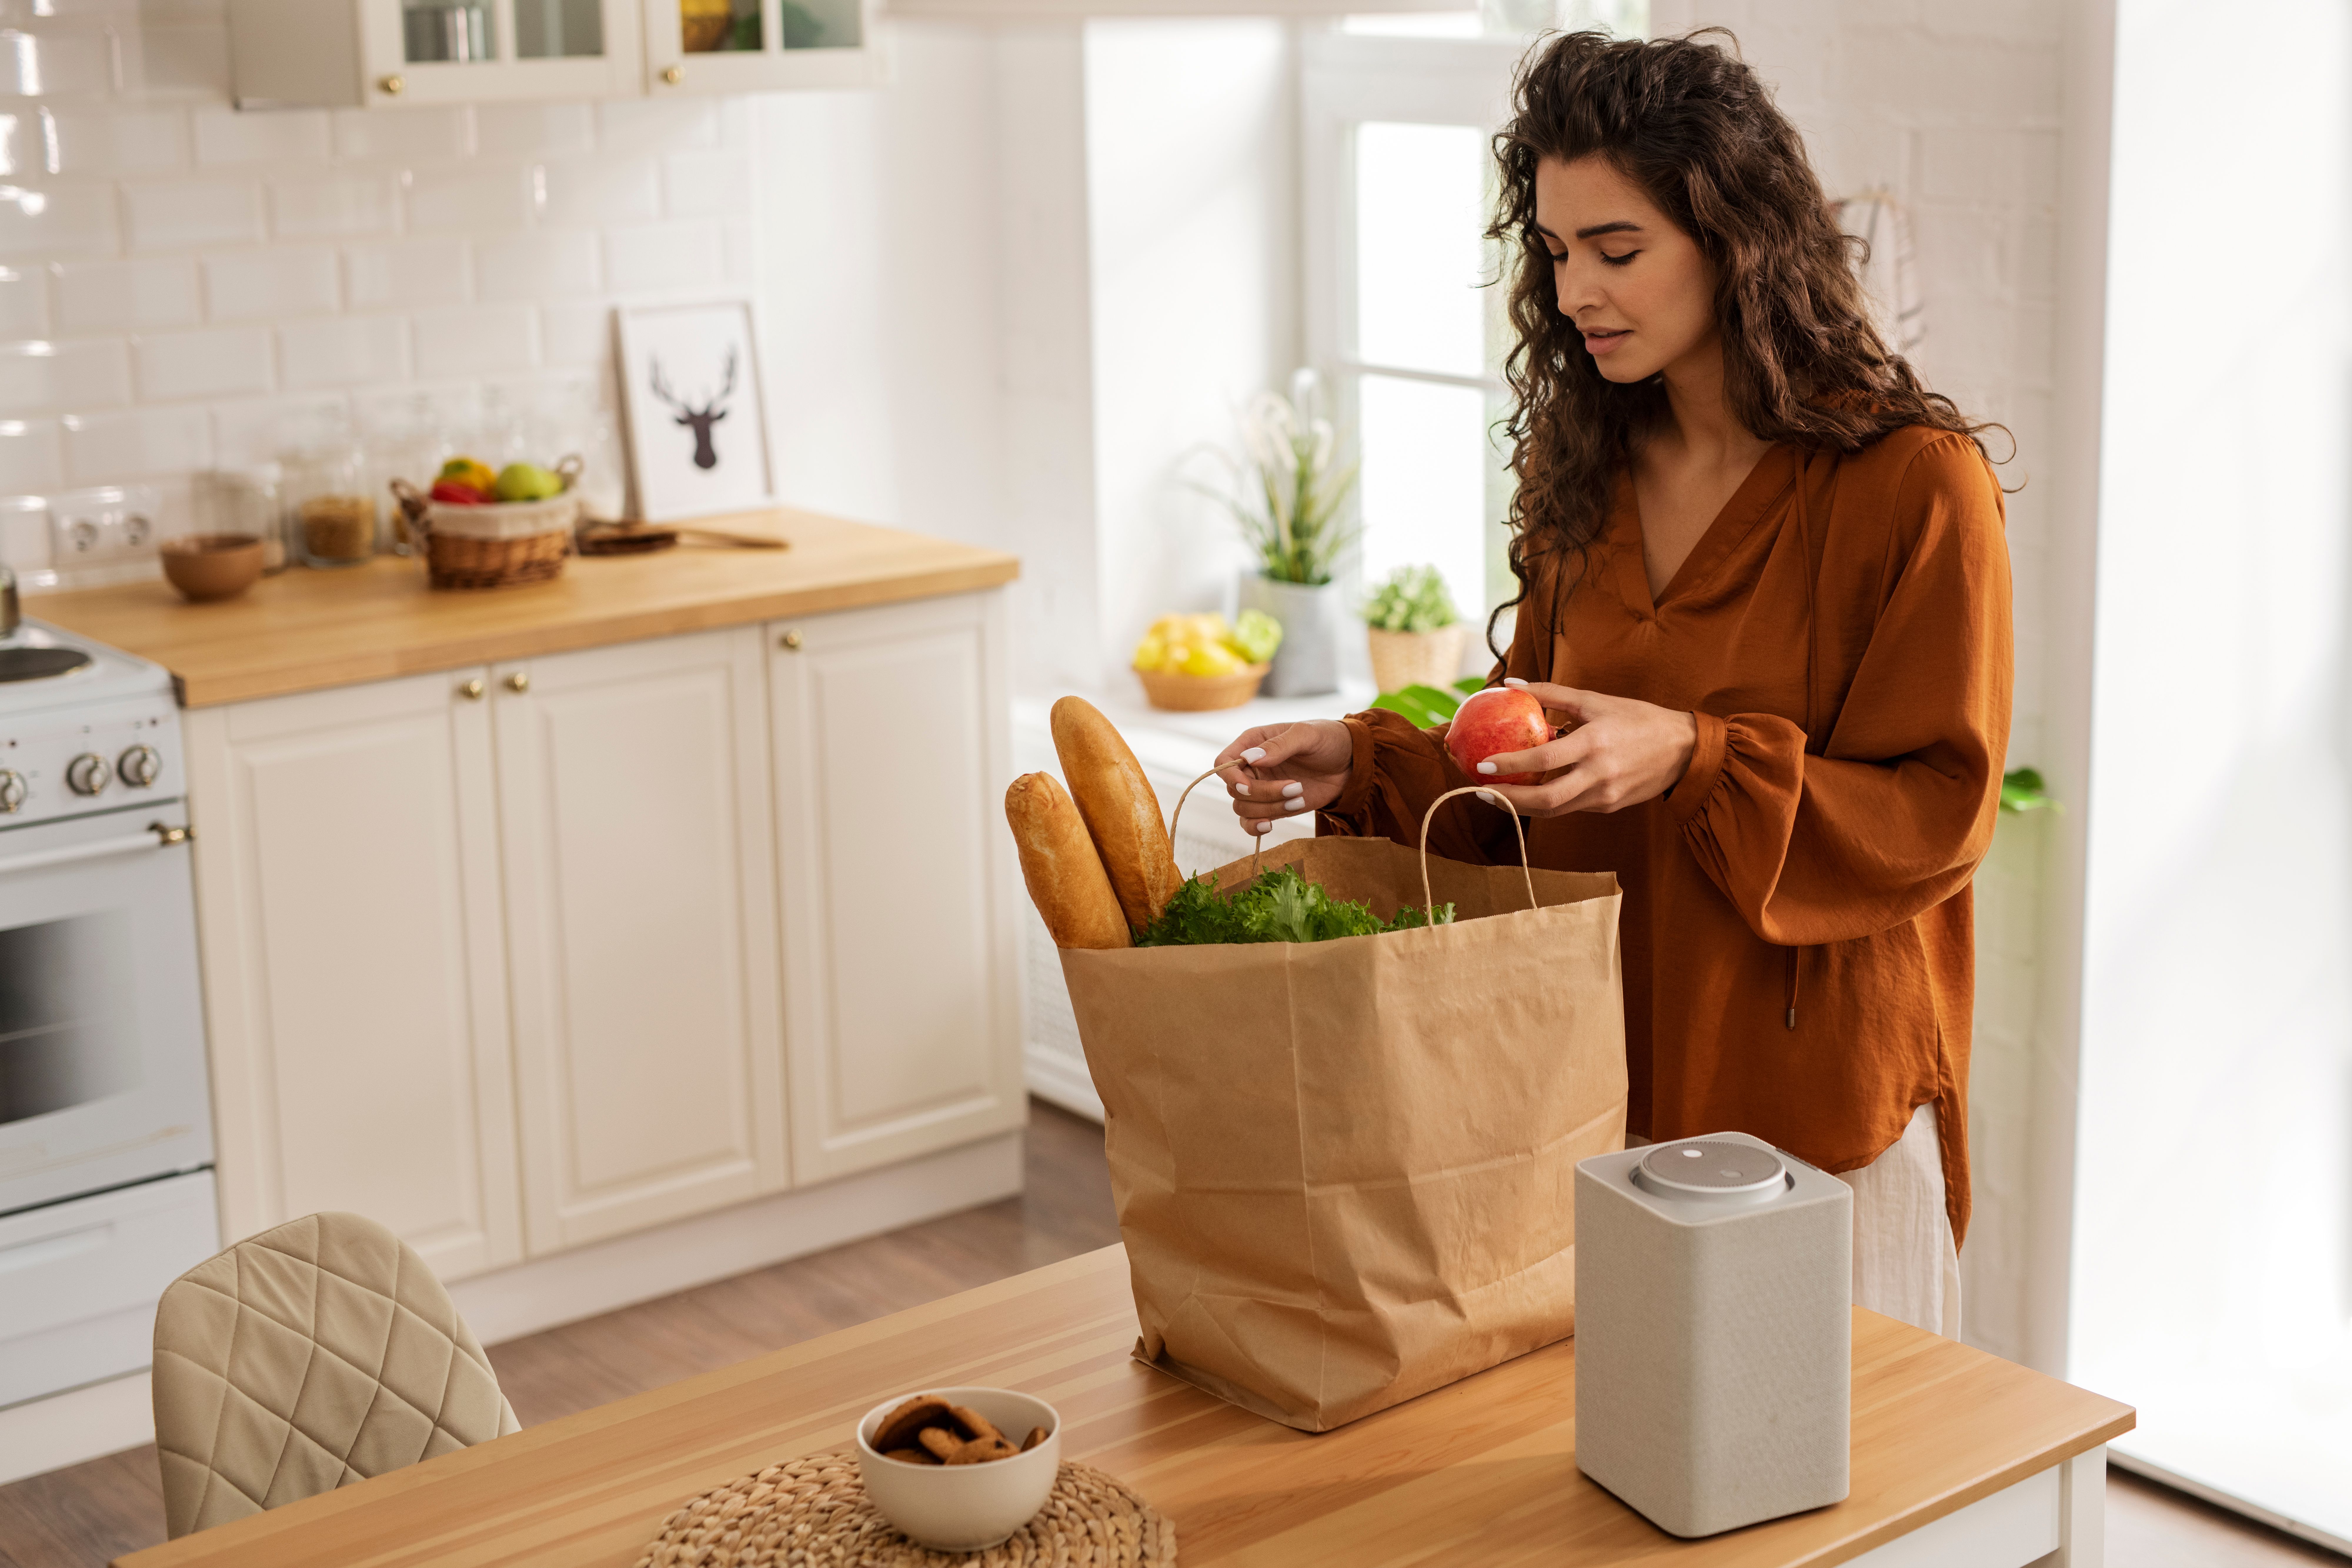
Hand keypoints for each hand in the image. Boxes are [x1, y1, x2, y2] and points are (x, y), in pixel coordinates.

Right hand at [1213, 719, 1352, 836]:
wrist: (1351, 762)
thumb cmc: (1329, 740)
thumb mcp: (1307, 734)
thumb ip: (1279, 745)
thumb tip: (1250, 758)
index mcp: (1254, 743)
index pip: (1224, 763)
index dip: (1231, 777)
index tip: (1250, 784)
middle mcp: (1252, 768)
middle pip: (1235, 790)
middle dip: (1263, 794)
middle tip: (1295, 787)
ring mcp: (1262, 789)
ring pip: (1244, 809)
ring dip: (1269, 809)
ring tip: (1299, 797)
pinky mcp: (1273, 807)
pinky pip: (1251, 823)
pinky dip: (1256, 828)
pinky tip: (1270, 825)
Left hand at [1472, 679, 1696, 817]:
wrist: (1684, 749)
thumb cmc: (1637, 718)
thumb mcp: (1595, 700)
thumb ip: (1551, 693)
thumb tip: (1511, 683)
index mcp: (1595, 742)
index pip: (1544, 759)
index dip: (1511, 764)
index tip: (1482, 765)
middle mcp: (1600, 774)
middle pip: (1546, 800)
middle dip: (1509, 800)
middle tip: (1481, 790)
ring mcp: (1606, 796)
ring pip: (1555, 810)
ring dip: (1522, 806)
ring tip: (1498, 794)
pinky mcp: (1609, 807)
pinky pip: (1571, 807)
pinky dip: (1548, 801)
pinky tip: (1532, 790)